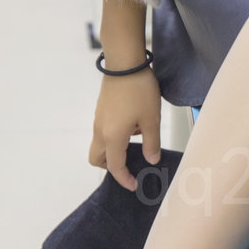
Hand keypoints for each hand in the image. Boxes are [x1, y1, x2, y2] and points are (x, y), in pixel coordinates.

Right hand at [90, 66, 161, 189]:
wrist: (124, 63)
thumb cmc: (139, 91)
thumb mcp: (152, 119)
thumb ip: (151, 143)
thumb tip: (151, 160)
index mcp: (112, 137)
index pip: (115, 166)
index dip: (124, 179)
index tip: (134, 185)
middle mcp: (100, 131)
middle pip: (97, 158)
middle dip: (110, 167)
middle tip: (129, 165)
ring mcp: (98, 119)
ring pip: (100, 144)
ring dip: (114, 149)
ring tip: (138, 139)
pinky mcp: (101, 110)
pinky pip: (103, 131)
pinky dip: (114, 136)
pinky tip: (134, 124)